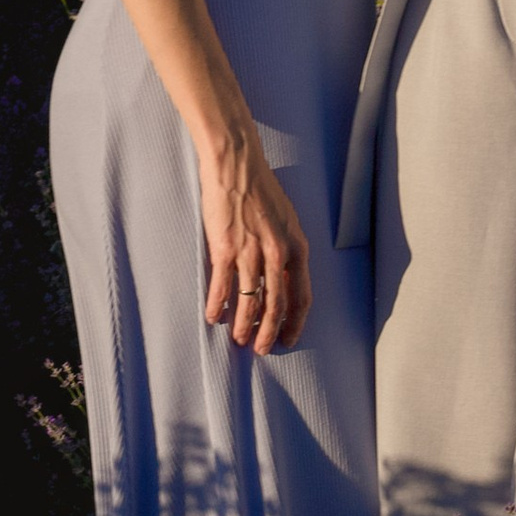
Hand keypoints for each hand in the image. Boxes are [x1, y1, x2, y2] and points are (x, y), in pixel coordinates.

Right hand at [199, 129, 311, 353]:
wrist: (236, 166)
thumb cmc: (261, 189)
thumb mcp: (287, 220)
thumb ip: (288, 249)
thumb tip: (284, 277)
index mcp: (297, 246)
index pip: (302, 295)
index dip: (295, 322)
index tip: (289, 338)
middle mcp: (277, 253)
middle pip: (276, 305)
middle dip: (269, 332)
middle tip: (262, 349)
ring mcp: (250, 252)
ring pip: (250, 301)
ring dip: (244, 325)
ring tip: (239, 339)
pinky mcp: (224, 248)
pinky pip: (222, 286)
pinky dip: (218, 306)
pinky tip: (213, 317)